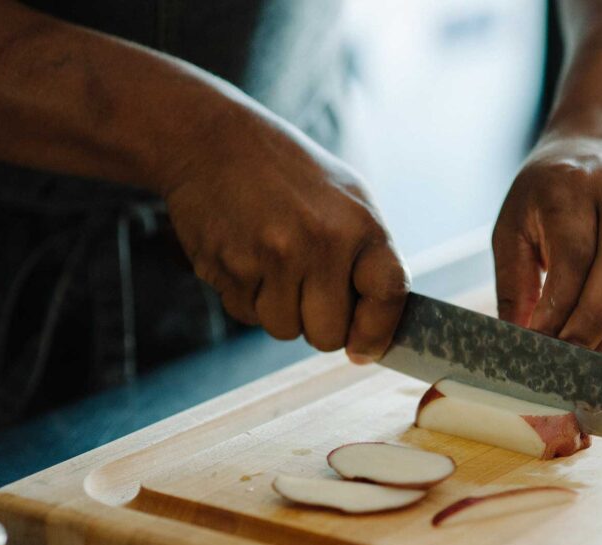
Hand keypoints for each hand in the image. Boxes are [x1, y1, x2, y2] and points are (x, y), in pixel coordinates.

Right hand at [161, 105, 408, 361]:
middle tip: (309, 293)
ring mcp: (271, 256)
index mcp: (359, 222)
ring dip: (281, 312)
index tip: (364, 348)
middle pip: (329, 335)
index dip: (378, 331)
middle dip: (320, 326)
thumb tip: (369, 342)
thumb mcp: (347, 199)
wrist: (213, 139)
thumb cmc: (289, 175)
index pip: (388, 294)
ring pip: (285, 331)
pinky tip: (246, 256)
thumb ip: (368, 262)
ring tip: (275, 266)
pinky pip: (247, 315)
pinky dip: (248, 297)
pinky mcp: (228, 267)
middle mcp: (319, 241)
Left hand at [492, 131, 601, 356]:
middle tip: (570, 362)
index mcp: (572, 184)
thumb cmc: (547, 194)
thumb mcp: (513, 224)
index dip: (559, 307)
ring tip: (597, 364)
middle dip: (594, 325)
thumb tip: (517, 340)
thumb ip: (514, 282)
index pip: (574, 255)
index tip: (540, 343)